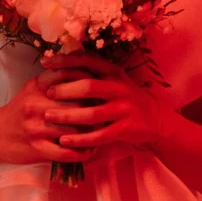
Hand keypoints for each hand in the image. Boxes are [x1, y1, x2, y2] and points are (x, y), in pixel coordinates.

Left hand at [30, 53, 165, 166]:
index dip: (65, 60)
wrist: (155, 120)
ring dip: (68, 116)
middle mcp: (120, 88)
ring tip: (49, 117)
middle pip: (88, 86)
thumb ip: (92, 73)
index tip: (45, 63)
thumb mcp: (114, 80)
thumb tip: (60, 64)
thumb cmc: (124, 99)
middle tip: (48, 93)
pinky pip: (99, 135)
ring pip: (92, 113)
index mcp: (114, 72)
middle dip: (65, 90)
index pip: (88, 60)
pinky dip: (80, 139)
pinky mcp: (126, 129)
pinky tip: (64, 140)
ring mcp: (124, 109)